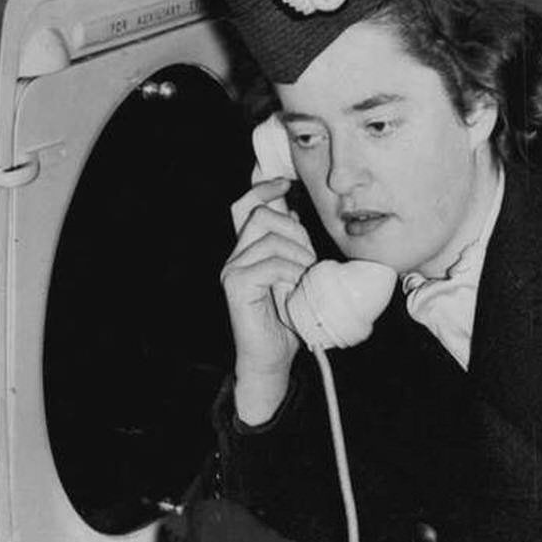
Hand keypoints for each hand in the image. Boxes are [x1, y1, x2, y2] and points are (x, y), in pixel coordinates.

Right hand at [223, 177, 315, 421]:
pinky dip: (291, 272)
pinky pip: (270, 263)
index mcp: (248, 249)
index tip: (285, 182)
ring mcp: (232, 269)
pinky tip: (297, 288)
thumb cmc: (289, 320)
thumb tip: (295, 211)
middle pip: (261, 215)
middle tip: (309, 260)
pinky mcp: (235, 284)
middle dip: (295, 231)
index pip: (245, 204)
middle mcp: (235, 255)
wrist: (273, 359)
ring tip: (305, 279)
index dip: (262, 187)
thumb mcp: (296, 274)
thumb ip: (292, 245)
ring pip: (269, 238)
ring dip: (298, 255)